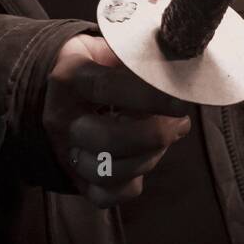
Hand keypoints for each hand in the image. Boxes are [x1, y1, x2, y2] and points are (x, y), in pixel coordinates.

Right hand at [44, 34, 193, 208]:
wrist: (62, 86)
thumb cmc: (100, 63)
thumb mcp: (113, 46)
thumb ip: (141, 58)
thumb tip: (182, 72)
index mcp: (70, 77)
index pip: (108, 88)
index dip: (149, 97)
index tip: (181, 102)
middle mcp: (62, 118)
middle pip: (107, 140)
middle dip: (154, 134)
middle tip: (178, 121)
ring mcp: (65, 151)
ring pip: (108, 172)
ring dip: (149, 158)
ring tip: (168, 136)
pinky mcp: (74, 177)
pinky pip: (104, 196)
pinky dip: (131, 183)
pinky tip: (145, 159)